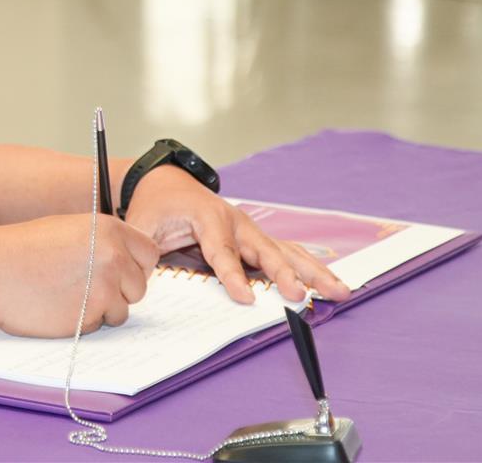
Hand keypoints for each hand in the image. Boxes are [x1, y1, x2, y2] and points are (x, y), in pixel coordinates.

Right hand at [0, 214, 157, 337]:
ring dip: (101, 310)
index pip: (149, 253)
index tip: (122, 273)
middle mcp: (113, 256)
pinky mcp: (89, 315)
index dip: (136, 267)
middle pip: (139, 287)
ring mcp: (104, 287)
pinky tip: (58, 307)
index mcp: (109, 229)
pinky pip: (98, 325)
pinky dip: (83, 323)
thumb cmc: (22, 249)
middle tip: (88, 289)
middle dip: (120, 292)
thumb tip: (127, 264)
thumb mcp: (69, 230)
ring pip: (122, 311)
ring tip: (68, 296)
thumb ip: (102, 244)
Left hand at [122, 167, 349, 305]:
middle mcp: (235, 221)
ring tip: (340, 290)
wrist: (166, 183)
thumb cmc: (155, 205)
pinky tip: (331, 284)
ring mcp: (250, 230)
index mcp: (206, 217)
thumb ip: (143, 250)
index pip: (221, 251)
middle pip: (264, 251)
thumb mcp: (141, 224)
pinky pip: (287, 253)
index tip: (246, 298)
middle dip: (283, 274)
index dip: (232, 275)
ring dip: (313, 271)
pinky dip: (310, 268)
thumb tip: (145, 279)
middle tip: (299, 295)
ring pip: (286, 251)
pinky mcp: (257, 239)